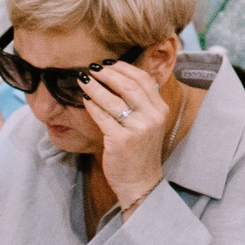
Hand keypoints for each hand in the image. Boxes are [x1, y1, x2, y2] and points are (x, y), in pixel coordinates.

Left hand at [83, 59, 175, 209]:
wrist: (141, 181)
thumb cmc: (141, 151)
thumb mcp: (149, 124)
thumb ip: (141, 103)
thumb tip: (119, 78)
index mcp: (160, 109)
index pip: (144, 79)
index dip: (124, 68)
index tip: (109, 63)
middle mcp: (152, 117)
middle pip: (129, 85)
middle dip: (108, 73)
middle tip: (92, 68)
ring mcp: (138, 129)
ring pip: (113, 99)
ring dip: (95, 86)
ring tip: (83, 79)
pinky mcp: (121, 140)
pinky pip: (103, 116)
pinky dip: (92, 105)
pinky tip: (85, 99)